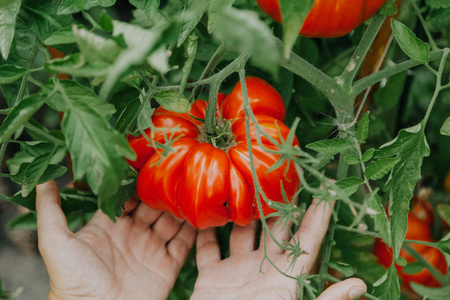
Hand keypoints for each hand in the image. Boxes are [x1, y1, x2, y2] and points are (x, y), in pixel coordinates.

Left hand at [36, 180, 196, 299]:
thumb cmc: (72, 281)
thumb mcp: (56, 242)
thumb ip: (50, 210)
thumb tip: (43, 179)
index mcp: (110, 226)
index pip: (129, 197)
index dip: (140, 182)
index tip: (154, 163)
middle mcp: (133, 235)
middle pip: (154, 207)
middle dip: (165, 191)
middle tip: (180, 173)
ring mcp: (151, 250)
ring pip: (172, 222)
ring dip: (182, 207)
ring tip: (195, 188)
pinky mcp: (167, 267)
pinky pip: (184, 245)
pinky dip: (195, 231)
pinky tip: (202, 215)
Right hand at [190, 198, 366, 299]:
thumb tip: (360, 285)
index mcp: (286, 276)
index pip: (307, 238)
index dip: (319, 214)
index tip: (328, 187)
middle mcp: (264, 267)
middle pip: (275, 227)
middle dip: (280, 201)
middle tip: (284, 171)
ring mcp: (237, 270)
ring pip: (242, 231)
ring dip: (243, 209)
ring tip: (246, 181)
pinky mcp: (212, 275)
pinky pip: (208, 248)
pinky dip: (205, 230)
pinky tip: (205, 209)